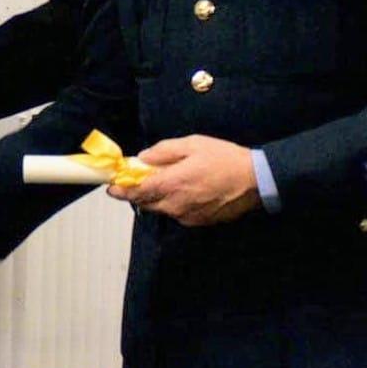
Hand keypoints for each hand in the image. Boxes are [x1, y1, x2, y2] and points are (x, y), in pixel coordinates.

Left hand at [106, 135, 260, 225]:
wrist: (255, 180)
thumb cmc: (224, 158)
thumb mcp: (192, 144)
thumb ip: (164, 152)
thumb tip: (143, 158)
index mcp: (172, 184)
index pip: (136, 192)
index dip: (121, 190)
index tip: (111, 186)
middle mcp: (176, 205)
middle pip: (146, 203)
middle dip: (138, 192)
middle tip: (137, 179)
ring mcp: (187, 216)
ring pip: (162, 209)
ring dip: (157, 198)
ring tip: (167, 181)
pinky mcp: (199, 222)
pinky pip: (177, 213)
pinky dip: (174, 203)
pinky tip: (185, 190)